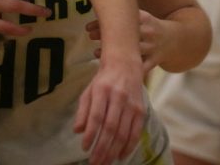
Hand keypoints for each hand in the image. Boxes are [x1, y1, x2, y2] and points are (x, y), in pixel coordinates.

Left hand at [74, 48, 144, 164]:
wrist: (125, 64)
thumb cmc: (103, 80)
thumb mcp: (89, 91)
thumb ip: (83, 111)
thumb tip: (78, 131)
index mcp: (102, 91)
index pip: (96, 117)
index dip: (91, 134)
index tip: (85, 148)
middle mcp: (118, 97)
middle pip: (110, 128)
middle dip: (102, 148)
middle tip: (95, 162)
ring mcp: (132, 105)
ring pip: (123, 132)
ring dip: (113, 151)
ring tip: (105, 162)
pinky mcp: (141, 110)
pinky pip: (136, 132)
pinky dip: (128, 146)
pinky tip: (120, 156)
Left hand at [86, 10, 167, 73]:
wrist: (177, 40)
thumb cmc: (152, 28)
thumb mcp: (142, 17)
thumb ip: (125, 15)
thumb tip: (97, 10)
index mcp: (145, 18)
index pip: (123, 18)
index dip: (105, 21)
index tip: (89, 26)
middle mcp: (150, 32)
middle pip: (126, 33)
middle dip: (107, 34)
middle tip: (91, 36)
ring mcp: (153, 47)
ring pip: (132, 50)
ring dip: (113, 52)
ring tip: (96, 52)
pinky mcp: (155, 60)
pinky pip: (141, 66)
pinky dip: (128, 68)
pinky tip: (113, 69)